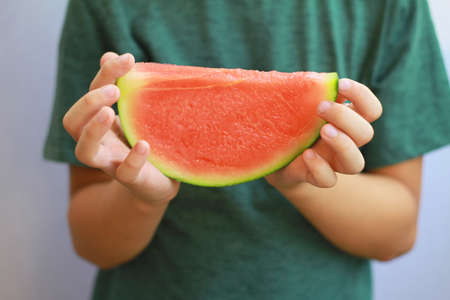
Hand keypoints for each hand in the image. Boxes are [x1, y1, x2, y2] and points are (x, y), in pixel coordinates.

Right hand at [63, 52, 179, 203]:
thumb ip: (124, 87)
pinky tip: (144, 145)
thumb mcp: (136, 113)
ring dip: (93, 129)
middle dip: (88, 102)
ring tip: (110, 112)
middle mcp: (99, 143)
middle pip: (72, 123)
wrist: (159, 183)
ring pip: (84, 152)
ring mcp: (112, 163)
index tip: (128, 58)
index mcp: (99, 124)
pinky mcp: (133, 180)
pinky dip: (133, 159)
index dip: (105, 74)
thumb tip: (110, 53)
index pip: (90, 95)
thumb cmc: (145, 141)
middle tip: (115, 91)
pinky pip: (125, 173)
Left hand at [265, 78, 382, 190]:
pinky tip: (306, 154)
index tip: (342, 84)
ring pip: (356, 163)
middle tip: (321, 107)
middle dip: (346, 117)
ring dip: (343, 144)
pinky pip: (328, 180)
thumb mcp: (297, 105)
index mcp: (346, 122)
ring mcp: (332, 163)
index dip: (362, 96)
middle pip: (366, 134)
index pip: (371, 110)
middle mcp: (345, 143)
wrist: (272, 155)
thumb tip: (312, 80)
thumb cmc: (290, 123)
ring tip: (323, 130)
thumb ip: (307, 92)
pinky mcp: (315, 177)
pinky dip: (320, 167)